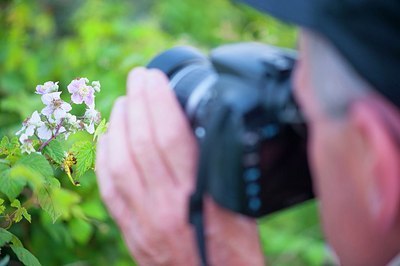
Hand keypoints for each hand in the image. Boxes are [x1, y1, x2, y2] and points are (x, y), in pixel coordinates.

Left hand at [95, 68, 264, 264]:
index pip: (170, 136)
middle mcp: (166, 206)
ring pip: (120, 162)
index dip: (158, 101)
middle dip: (137, 102)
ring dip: (118, 125)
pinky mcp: (131, 231)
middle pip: (141, 142)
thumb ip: (221, 168)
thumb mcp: (240, 204)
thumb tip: (205, 128)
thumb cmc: (235, 250)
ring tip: (122, 101)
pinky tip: (108, 137)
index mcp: (200, 196)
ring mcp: (143, 220)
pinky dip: (105, 157)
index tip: (155, 77)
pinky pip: (109, 189)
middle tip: (137, 78)